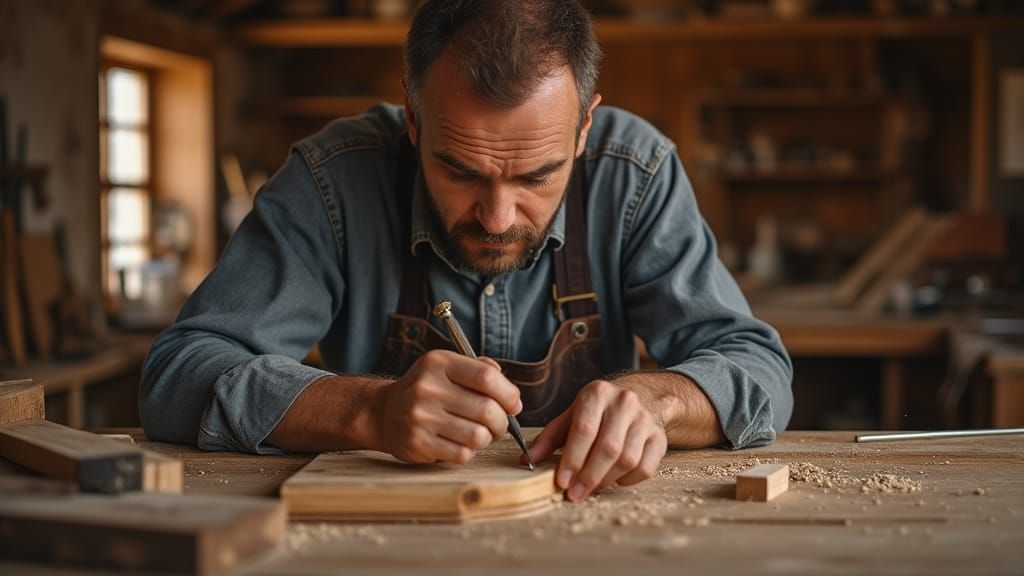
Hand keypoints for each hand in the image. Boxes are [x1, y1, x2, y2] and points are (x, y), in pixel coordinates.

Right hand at [371, 350, 521, 463]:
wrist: (383, 412)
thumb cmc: (427, 390)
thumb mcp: (447, 367)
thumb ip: (480, 370)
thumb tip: (512, 397)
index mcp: (439, 363)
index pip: (487, 377)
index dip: (509, 394)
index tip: (513, 404)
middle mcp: (427, 388)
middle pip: (487, 410)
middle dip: (502, 422)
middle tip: (498, 424)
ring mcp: (420, 417)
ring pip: (478, 436)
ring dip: (487, 438)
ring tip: (480, 433)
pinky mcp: (417, 443)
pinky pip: (462, 454)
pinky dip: (468, 451)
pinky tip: (460, 443)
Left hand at [526, 379, 666, 500]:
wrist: (640, 398)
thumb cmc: (598, 411)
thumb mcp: (571, 415)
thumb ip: (550, 438)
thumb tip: (527, 460)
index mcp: (597, 394)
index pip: (584, 430)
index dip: (572, 459)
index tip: (562, 482)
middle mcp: (624, 402)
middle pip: (607, 447)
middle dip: (588, 476)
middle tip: (575, 494)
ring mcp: (645, 419)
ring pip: (627, 459)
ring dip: (606, 480)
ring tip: (591, 489)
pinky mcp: (660, 437)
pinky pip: (645, 467)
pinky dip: (628, 480)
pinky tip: (614, 480)